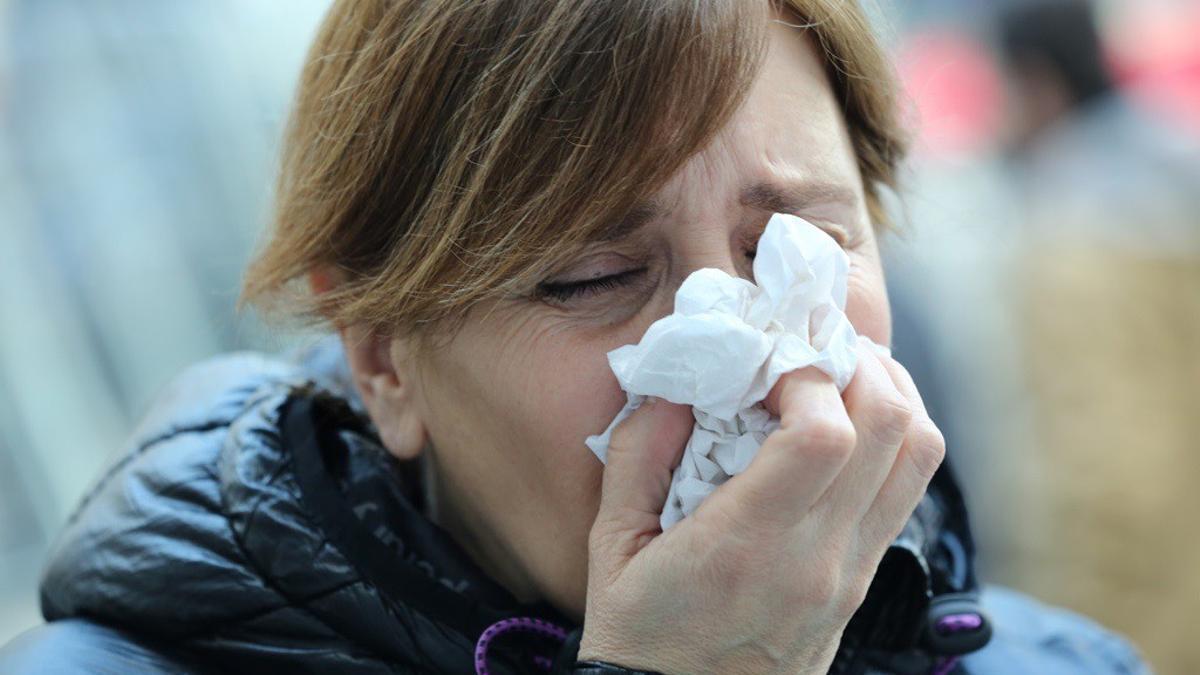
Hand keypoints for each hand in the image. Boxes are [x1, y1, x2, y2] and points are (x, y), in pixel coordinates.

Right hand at [578, 337, 944, 673]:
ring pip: (919, 456)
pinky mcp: (862, 583)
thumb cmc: (638, 637)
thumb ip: (639, 452)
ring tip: (838, 374)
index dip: (807, 374)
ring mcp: (851, 574)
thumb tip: (676, 383)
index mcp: (747, 548)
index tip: (767, 361)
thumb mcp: (611, 544)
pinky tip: (842, 425)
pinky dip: (891, 437)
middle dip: (858, 363)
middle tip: (810, 346)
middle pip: (891, 429)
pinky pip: (905, 489)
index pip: (825, 435)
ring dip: (890, 394)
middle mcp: (818, 560)